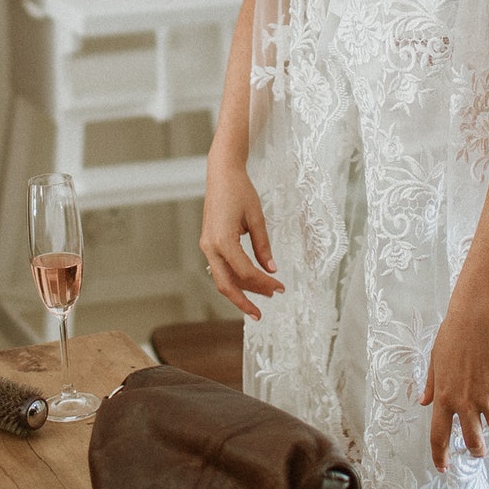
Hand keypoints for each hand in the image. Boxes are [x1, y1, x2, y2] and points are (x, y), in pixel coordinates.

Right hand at [200, 162, 283, 318]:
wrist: (221, 174)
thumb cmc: (240, 191)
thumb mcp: (257, 218)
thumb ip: (263, 246)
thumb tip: (272, 270)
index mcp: (223, 240)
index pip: (246, 272)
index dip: (264, 283)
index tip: (281, 287)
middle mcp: (210, 246)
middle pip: (226, 284)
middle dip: (244, 302)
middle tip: (261, 315)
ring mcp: (207, 245)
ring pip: (222, 278)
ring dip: (241, 290)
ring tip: (263, 296)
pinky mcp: (209, 242)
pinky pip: (220, 268)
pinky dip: (235, 277)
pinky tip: (249, 283)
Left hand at [421, 301, 488, 470]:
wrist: (478, 318)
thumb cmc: (453, 335)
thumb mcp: (435, 360)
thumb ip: (431, 384)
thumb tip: (423, 401)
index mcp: (444, 397)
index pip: (439, 435)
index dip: (441, 455)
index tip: (443, 468)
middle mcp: (466, 403)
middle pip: (473, 441)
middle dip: (477, 450)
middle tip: (479, 451)